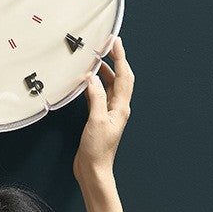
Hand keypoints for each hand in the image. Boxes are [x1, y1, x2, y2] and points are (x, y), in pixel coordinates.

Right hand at [73, 36, 133, 183]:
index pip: (124, 76)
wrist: (93, 170)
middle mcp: (117, 109)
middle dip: (115, 60)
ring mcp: (108, 114)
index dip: (120, 57)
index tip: (115, 42)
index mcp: (120, 108)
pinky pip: (100, 96)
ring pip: (110, 86)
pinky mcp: (99, 119)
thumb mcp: (96, 120)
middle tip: (107, 45)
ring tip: (97, 59)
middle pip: (120, 78)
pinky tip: (88, 82)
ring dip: (105, 72)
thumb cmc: (97, 150)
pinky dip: (96, 85)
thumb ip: (96, 97)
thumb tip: (92, 78)